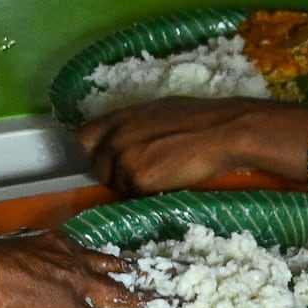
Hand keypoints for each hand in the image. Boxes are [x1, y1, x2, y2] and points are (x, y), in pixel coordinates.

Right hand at [0, 227, 142, 307]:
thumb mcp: (11, 253)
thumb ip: (25, 263)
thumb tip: (20, 274)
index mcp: (55, 244)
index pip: (86, 255)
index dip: (100, 263)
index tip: (112, 266)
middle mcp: (71, 259)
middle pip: (110, 268)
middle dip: (131, 276)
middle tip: (152, 279)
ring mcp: (74, 283)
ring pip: (112, 293)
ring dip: (132, 302)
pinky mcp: (68, 307)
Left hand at [76, 98, 296, 194]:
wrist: (224, 132)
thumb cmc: (200, 118)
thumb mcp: (157, 111)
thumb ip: (132, 125)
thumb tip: (120, 137)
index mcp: (119, 117)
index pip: (83, 138)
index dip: (94, 151)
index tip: (108, 158)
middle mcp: (115, 137)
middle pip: (98, 167)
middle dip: (115, 173)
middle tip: (144, 170)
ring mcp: (124, 160)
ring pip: (117, 185)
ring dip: (133, 185)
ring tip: (164, 173)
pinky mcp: (139, 180)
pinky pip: (134, 196)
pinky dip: (148, 194)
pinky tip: (170, 181)